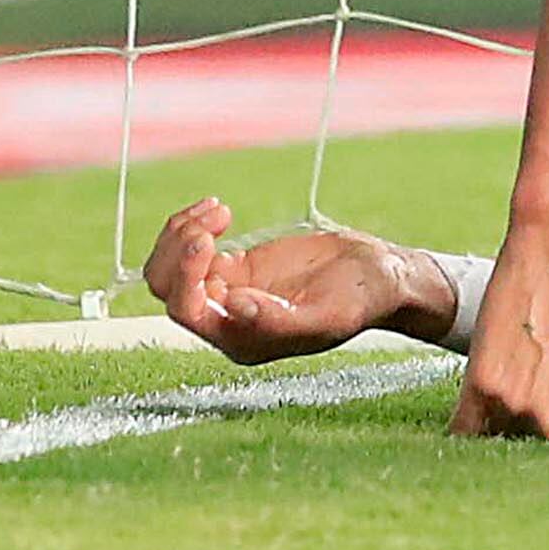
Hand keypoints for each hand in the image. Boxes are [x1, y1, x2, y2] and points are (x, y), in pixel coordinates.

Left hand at [145, 196, 428, 363]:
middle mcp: (225, 320)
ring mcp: (229, 291)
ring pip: (171, 269)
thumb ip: (280, 319)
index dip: (186, 276)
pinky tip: (220, 208)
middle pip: (168, 289)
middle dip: (177, 249)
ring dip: (181, 233)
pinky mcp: (237, 267)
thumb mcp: (328, 313)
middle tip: (214, 216)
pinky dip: (196, 225)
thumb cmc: (361, 301)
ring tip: (217, 208)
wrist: (380, 276)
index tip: (207, 239)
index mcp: (241, 341)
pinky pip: (193, 250)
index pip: (187, 311)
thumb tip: (233, 307)